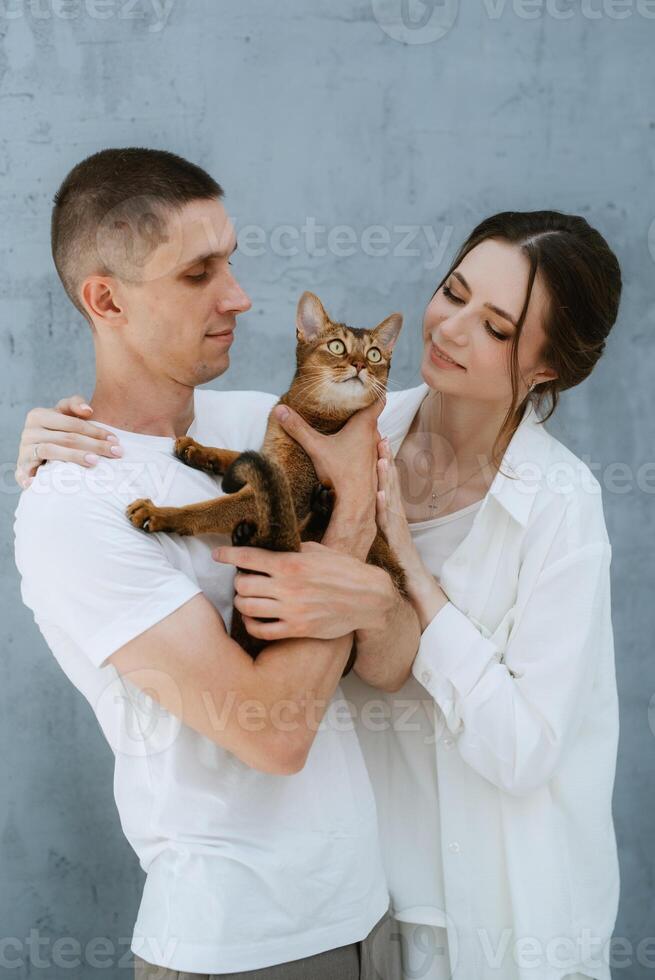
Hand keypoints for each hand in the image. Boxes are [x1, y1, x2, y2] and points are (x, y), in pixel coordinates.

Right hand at [15, 395, 122, 488]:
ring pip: (52, 450)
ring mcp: (25, 449)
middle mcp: (29, 431)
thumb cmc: (56, 431)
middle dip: (94, 445)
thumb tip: (88, 410)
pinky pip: (30, 469)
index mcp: (39, 415)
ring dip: (75, 456)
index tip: (115, 440)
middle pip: (67, 437)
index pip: (73, 422)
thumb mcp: (63, 414)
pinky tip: (44, 480)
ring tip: (95, 461)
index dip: (95, 430)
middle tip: (115, 452)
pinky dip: (36, 475)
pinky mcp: (22, 467)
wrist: (34, 452)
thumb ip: (74, 404)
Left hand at [214, 540, 395, 642]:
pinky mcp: (297, 629)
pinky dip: (251, 624)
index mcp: (290, 563)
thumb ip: (292, 550)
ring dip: (242, 601)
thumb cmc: (344, 570)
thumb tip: (270, 547)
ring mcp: (291, 610)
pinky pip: (261, 630)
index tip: (218, 555)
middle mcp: (287, 586)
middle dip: (239, 580)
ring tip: (247, 597)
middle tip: (244, 579)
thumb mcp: (317, 550)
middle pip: (242, 584)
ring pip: (247, 607)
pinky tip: (254, 618)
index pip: (247, 557)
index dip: (227, 555)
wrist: (368, 597)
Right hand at [272, 400, 382, 517]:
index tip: (367, 382)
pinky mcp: (373, 466)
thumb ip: (298, 428)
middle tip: (347, 401)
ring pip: (370, 434)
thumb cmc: (340, 472)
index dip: (375, 389)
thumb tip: (279, 409)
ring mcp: (376, 452)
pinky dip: (361, 444)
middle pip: (371, 416)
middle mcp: (374, 435)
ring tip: (345, 424)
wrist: (356, 503)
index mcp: (365, 425)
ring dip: (360, 429)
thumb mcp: (316, 447)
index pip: (378, 399)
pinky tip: (348, 448)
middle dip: (360, 409)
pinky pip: (369, 449)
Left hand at [376, 437, 448, 627]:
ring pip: (393, 501)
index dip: (380, 465)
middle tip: (380, 436)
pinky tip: (381, 497)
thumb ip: (370, 530)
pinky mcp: (399, 545)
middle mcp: (396, 521)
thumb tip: (349, 520)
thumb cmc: (394, 571)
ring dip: (388, 479)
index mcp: (390, 518)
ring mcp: (399, 532)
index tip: (374, 443)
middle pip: (391, 486)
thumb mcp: (378, 545)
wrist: (416, 595)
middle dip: (386, 461)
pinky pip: (392, 525)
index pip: (384, 486)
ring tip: (381, 458)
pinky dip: (387, 510)